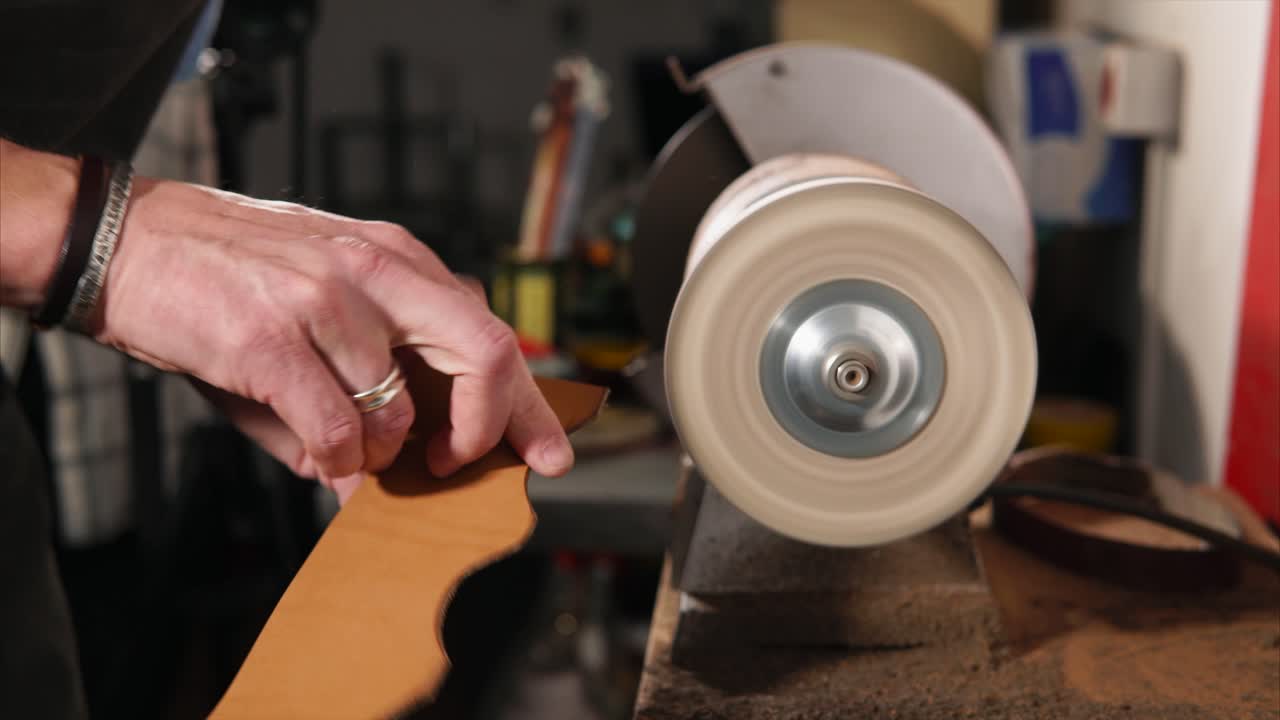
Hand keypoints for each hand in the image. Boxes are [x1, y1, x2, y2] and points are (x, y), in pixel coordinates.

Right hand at [92, 177, 572, 499]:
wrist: (126, 240)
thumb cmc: (227, 275)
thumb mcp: (321, 299)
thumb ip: (373, 371)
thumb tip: (393, 461)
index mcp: (395, 258)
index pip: (489, 330)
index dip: (527, 402)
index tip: (549, 452)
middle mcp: (374, 270)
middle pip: (485, 353)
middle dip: (487, 428)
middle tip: (455, 464)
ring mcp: (325, 301)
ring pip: (400, 413)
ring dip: (380, 455)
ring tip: (348, 449)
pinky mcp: (271, 340)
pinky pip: (336, 434)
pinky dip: (334, 463)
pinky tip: (318, 455)